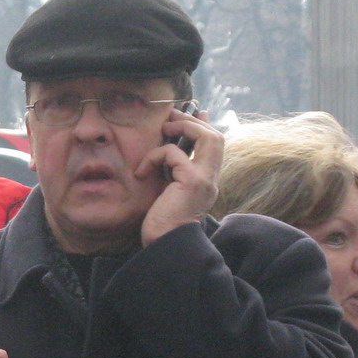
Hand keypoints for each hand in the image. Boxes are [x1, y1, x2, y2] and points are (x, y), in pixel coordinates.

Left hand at [138, 108, 221, 244]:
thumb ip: (171, 171)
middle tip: (170, 118)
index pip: (214, 145)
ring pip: (208, 137)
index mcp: (206, 180)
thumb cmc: (161, 223)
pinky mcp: (192, 181)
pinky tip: (141, 172)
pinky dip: (155, 156)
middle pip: (216, 137)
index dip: (204, 125)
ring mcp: (204, 179)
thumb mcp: (167, 191)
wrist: (164, 245)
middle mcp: (211, 178)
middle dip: (193, 121)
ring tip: (163, 130)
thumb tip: (169, 148)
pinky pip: (173, 153)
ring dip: (184, 127)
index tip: (193, 112)